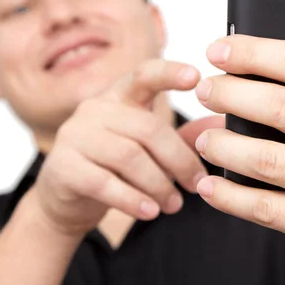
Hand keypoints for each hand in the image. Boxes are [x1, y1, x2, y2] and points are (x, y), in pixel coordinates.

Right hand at [32, 58, 223, 235]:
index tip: (196, 76)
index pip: (144, 75)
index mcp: (119, 97)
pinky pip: (103, 182)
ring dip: (158, 185)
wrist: (65, 201)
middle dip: (179, 160)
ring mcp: (74, 135)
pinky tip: (150, 212)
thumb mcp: (148, 149)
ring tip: (174, 205)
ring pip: (128, 156)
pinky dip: (132, 200)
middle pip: (147, 128)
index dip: (169, 73)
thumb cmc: (114, 168)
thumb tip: (222, 125)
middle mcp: (95, 109)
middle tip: (196, 185)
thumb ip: (181, 137)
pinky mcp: (62, 165)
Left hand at [194, 0, 284, 283]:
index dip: (252, 51)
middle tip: (203, 89)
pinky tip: (209, 184)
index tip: (217, 49)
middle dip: (228, 93)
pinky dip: (229, 196)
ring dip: (221, 143)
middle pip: (279, 105)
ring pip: (266, 158)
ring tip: (202, 133)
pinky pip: (267, 208)